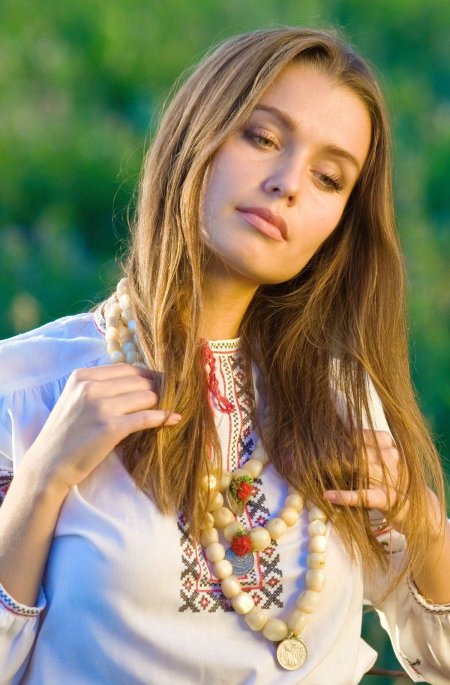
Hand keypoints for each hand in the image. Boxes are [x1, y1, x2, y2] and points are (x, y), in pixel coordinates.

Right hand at [21, 363, 180, 490]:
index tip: (161, 382)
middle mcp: (90, 387)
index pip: (126, 368)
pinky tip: (174, 419)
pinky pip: (147, 418)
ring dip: (160, 403)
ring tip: (168, 409)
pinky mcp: (111, 428)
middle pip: (139, 381)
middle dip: (158, 388)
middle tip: (171, 397)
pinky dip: (163, 417)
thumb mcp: (76, 400)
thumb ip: (101, 387)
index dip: (147, 375)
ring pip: (146, 396)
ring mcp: (101, 407)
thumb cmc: (66, 434)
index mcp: (82, 376)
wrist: (48, 465)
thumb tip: (141, 381)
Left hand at [323, 429, 409, 532]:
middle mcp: (392, 462)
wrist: (421, 511)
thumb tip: (343, 438)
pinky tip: (329, 495)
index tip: (333, 432)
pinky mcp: (385, 500)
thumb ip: (372, 450)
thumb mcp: (389, 462)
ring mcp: (389, 481)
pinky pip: (363, 496)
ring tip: (319, 465)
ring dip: (340, 467)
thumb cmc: (397, 483)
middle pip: (364, 451)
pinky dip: (345, 496)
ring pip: (363, 470)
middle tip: (321, 446)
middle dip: (342, 448)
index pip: (371, 436)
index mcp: (393, 450)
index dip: (352, 434)